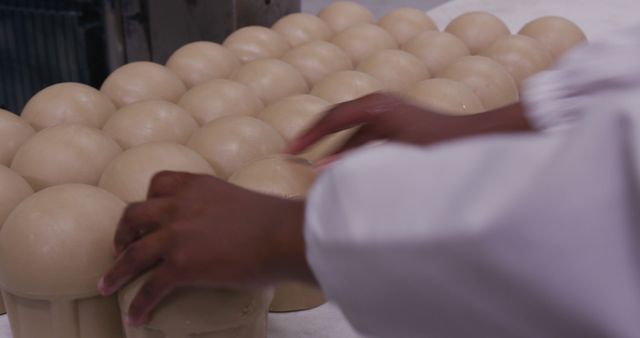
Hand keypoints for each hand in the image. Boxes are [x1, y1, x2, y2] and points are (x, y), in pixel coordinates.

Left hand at [98, 171, 311, 325]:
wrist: (283, 235)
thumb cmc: (275, 221)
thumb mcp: (241, 201)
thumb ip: (224, 208)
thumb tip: (233, 227)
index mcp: (196, 186)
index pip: (159, 182)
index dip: (147, 200)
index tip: (147, 214)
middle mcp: (180, 205)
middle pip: (134, 214)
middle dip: (122, 232)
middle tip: (121, 247)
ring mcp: (177, 234)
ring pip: (132, 252)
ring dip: (116, 270)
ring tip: (106, 285)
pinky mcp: (181, 264)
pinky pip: (150, 286)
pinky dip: (140, 303)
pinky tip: (136, 317)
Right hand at [288, 93, 530, 157]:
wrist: (475, 140)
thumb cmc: (439, 148)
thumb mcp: (395, 157)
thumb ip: (358, 164)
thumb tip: (324, 173)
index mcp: (376, 108)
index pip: (332, 118)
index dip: (309, 136)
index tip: (291, 151)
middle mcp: (380, 105)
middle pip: (337, 120)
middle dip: (316, 139)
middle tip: (293, 154)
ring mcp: (388, 112)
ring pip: (350, 131)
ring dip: (333, 147)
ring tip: (314, 165)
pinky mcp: (396, 123)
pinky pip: (364, 136)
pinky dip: (350, 150)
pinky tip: (343, 167)